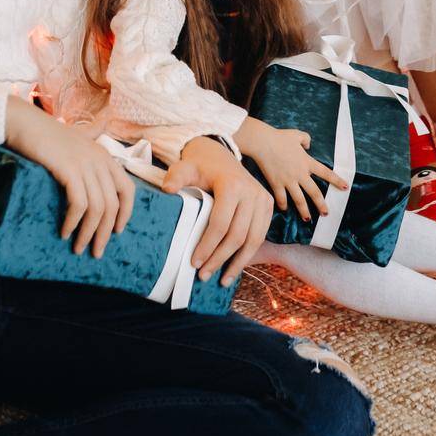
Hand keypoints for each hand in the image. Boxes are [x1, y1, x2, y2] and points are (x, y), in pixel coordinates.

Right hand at [4, 96, 134, 258]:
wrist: (23, 122)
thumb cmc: (44, 139)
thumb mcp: (74, 150)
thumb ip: (86, 166)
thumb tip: (89, 197)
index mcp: (103, 155)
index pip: (128, 188)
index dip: (126, 212)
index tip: (117, 231)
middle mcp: (99, 159)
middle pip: (113, 204)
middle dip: (106, 232)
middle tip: (96, 252)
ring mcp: (85, 163)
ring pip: (98, 207)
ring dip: (89, 233)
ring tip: (78, 248)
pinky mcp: (69, 168)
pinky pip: (79, 203)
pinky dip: (73, 222)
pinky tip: (65, 232)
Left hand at [164, 136, 273, 287]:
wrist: (220, 156)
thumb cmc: (200, 166)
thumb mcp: (185, 167)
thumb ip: (176, 176)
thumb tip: (167, 190)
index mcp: (232, 185)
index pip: (220, 223)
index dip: (207, 245)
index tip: (194, 262)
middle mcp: (252, 192)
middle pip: (237, 235)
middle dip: (220, 258)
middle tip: (203, 275)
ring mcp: (263, 199)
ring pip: (253, 239)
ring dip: (237, 263)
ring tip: (222, 280)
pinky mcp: (268, 206)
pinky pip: (260, 235)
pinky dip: (248, 254)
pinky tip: (235, 267)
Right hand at [235, 116, 346, 223]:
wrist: (263, 142)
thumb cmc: (280, 137)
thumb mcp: (297, 135)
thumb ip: (306, 139)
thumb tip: (308, 145)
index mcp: (307, 162)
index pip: (326, 173)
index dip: (336, 180)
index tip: (345, 187)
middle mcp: (300, 174)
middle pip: (314, 192)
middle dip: (321, 204)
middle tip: (326, 213)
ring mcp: (288, 180)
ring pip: (299, 200)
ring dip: (304, 211)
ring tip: (307, 219)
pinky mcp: (276, 184)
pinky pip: (281, 198)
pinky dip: (283, 204)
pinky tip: (284, 208)